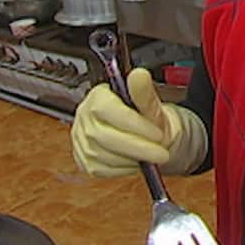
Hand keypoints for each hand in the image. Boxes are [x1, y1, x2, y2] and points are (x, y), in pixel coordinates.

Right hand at [71, 67, 207, 176]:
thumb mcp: (152, 105)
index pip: (106, 108)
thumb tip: (139, 75)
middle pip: (103, 135)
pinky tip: (137, 161)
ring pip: (103, 155)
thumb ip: (145, 93)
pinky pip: (101, 169)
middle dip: (137, 147)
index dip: (132, 123)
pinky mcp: (84, 160)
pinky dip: (124, 169)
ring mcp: (82, 139)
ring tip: (152, 155)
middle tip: (162, 152)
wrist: (150, 137)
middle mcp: (85, 116)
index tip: (157, 133)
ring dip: (132, 159)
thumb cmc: (149, 119)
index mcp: (98, 96)